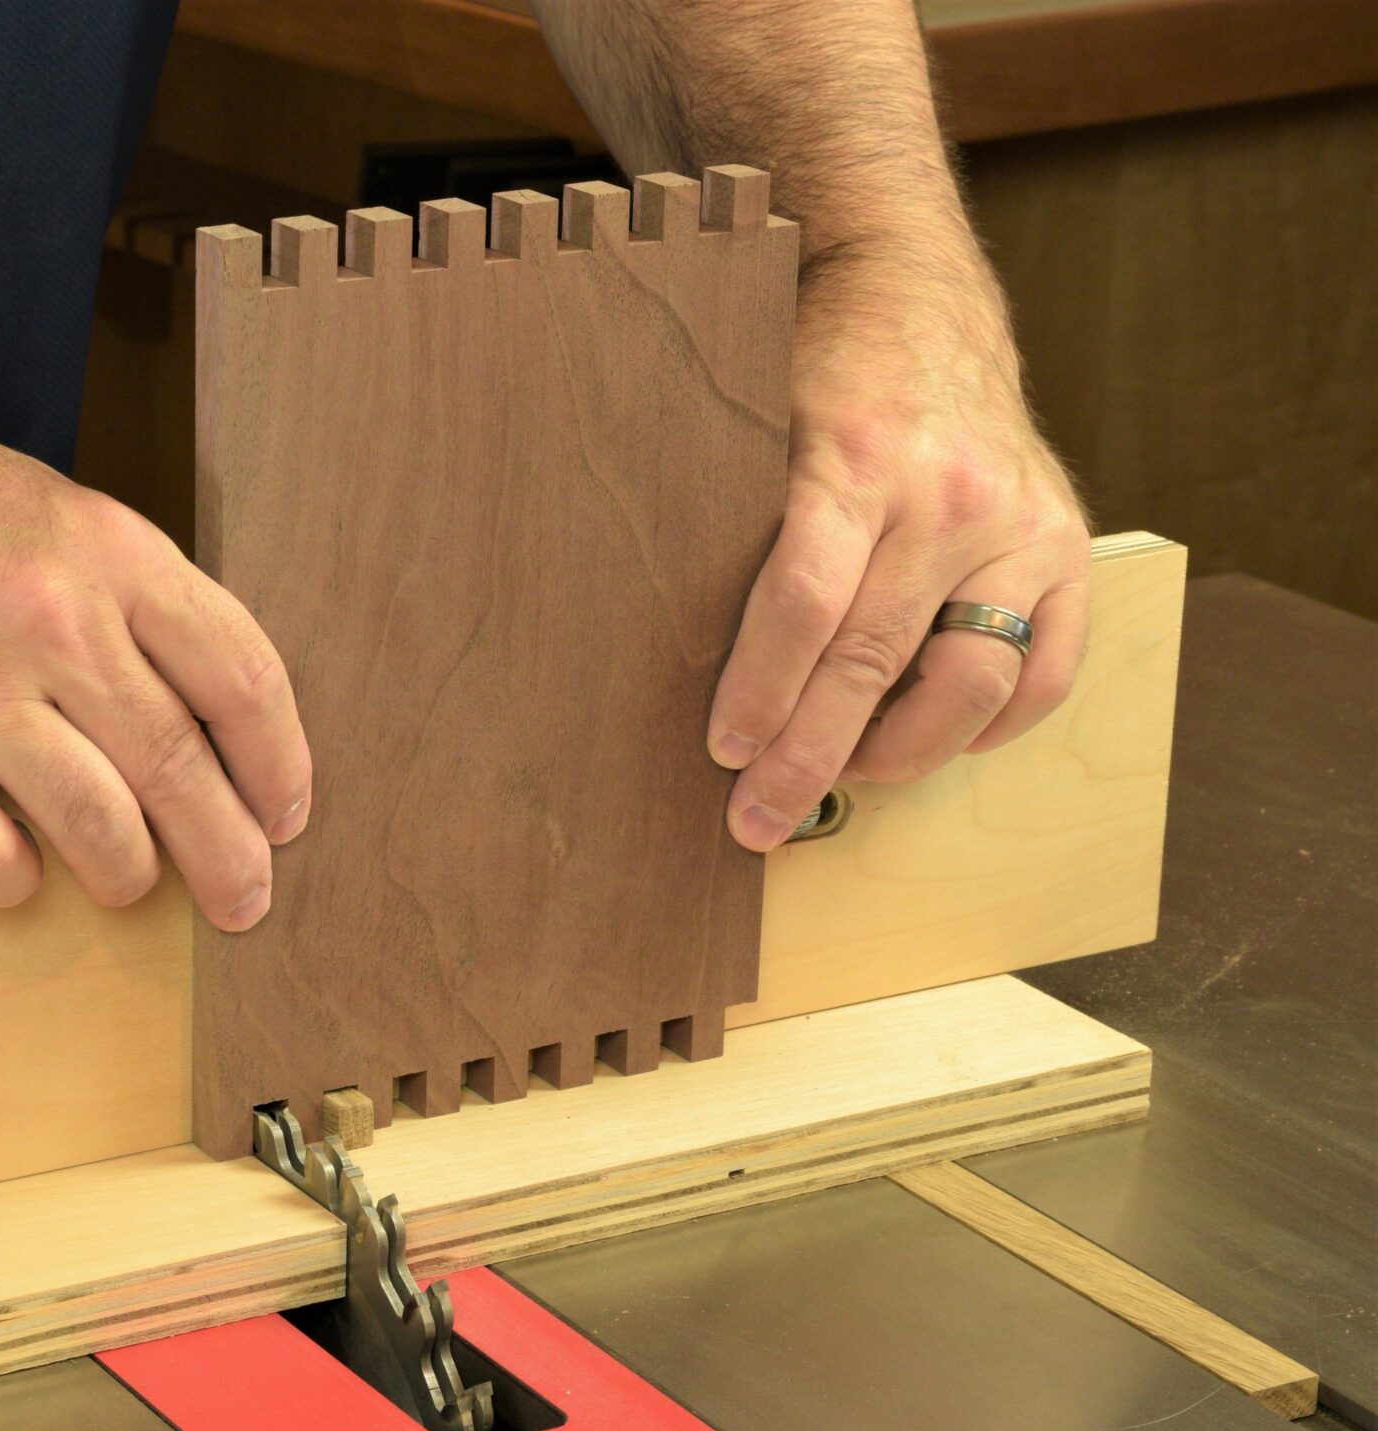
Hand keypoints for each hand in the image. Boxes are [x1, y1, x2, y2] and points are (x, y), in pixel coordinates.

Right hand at [0, 374, 310, 929]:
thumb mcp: (39, 505)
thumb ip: (121, 593)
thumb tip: (194, 699)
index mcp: (108, 552)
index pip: (242, 678)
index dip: (280, 764)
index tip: (285, 813)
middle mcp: (55, 623)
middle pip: (185, 772)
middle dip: (230, 856)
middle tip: (244, 901)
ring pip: (105, 829)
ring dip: (128, 876)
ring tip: (125, 883)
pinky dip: (14, 880)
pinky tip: (14, 869)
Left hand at [708, 260, 1091, 851]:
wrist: (915, 300)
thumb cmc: (814, 377)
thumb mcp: (756, 426)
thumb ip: (736, 528)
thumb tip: (673, 660)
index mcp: (858, 457)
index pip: (804, 600)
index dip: (761, 690)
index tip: (723, 751)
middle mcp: (950, 496)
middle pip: (874, 660)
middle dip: (808, 758)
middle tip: (756, 819)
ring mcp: (1021, 525)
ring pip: (972, 685)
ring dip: (898, 756)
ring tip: (840, 779)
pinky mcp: (1070, 545)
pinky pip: (1045, 674)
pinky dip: (989, 727)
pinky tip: (931, 740)